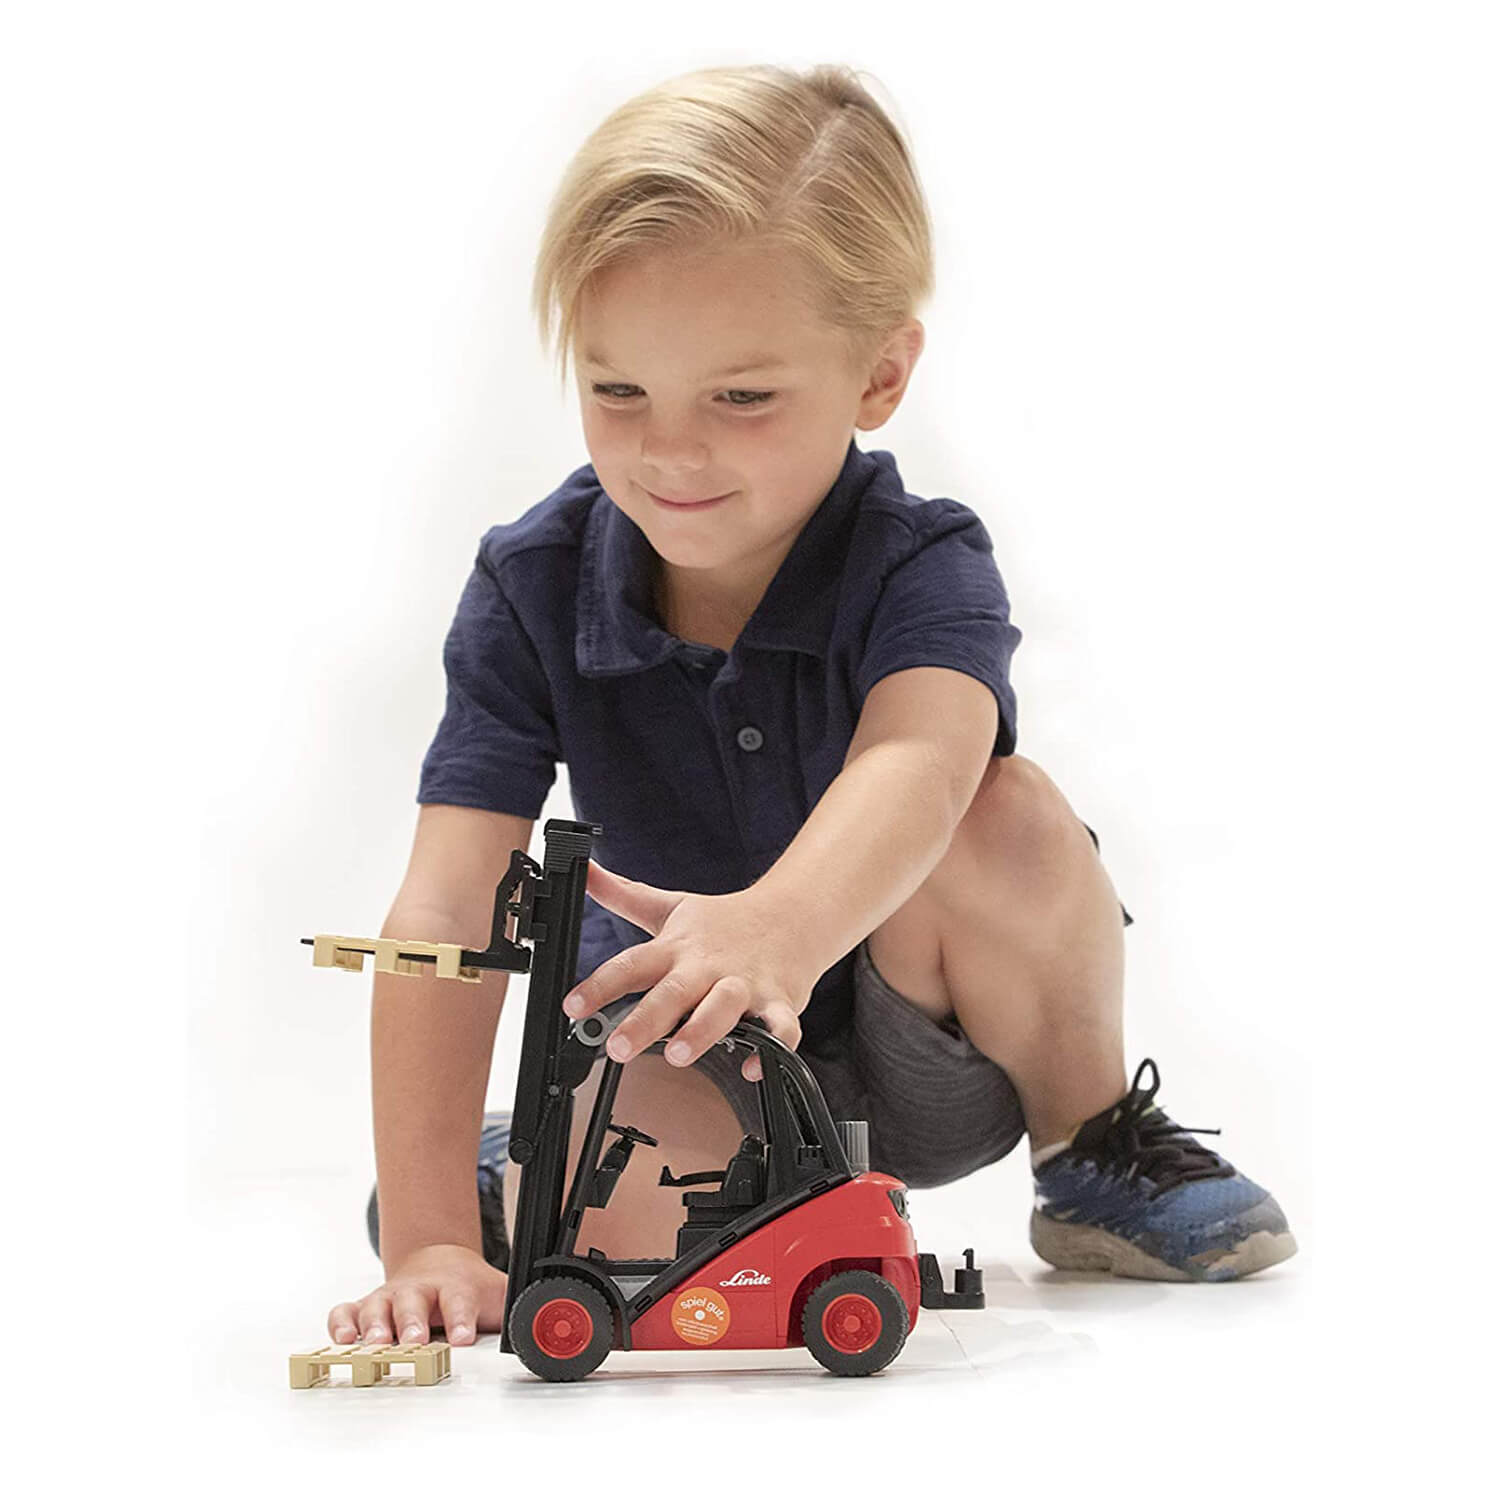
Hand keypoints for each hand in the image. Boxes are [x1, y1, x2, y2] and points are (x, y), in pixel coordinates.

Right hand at [327, 1244, 506, 1346]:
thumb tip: (544, 1328)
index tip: (463, 1337)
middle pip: (413, 1303)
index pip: (459, 1301)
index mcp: (454, 1287)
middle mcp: (419, 1290)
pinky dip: (340, 1323)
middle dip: (412, 1322)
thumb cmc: (467, 1286)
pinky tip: (341, 1340)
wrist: (439, 1259)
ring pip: (376, 1306)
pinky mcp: (365, 1307)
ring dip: (374, 1325)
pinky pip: (345, 1311)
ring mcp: (389, 1297)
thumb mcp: (496, 1295)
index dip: (461, 1319)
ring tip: (373, 1344)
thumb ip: (517, 1310)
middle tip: (414, 1340)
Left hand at [563, 860, 816, 1081]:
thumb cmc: (725, 922)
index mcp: (677, 948)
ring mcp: (745, 984)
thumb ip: (623, 894)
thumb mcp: (670, 907)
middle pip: (674, 992)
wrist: (793, 915)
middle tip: (618, 1046)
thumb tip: (585, 870)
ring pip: (724, 1007)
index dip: (599, 985)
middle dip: (646, 1020)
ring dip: (702, 1030)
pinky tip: (754, 1067)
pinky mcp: (780, 1001)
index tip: (572, 1006)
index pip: (632, 964)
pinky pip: (780, 1029)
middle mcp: (708, 966)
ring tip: (679, 1054)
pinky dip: (771, 1049)